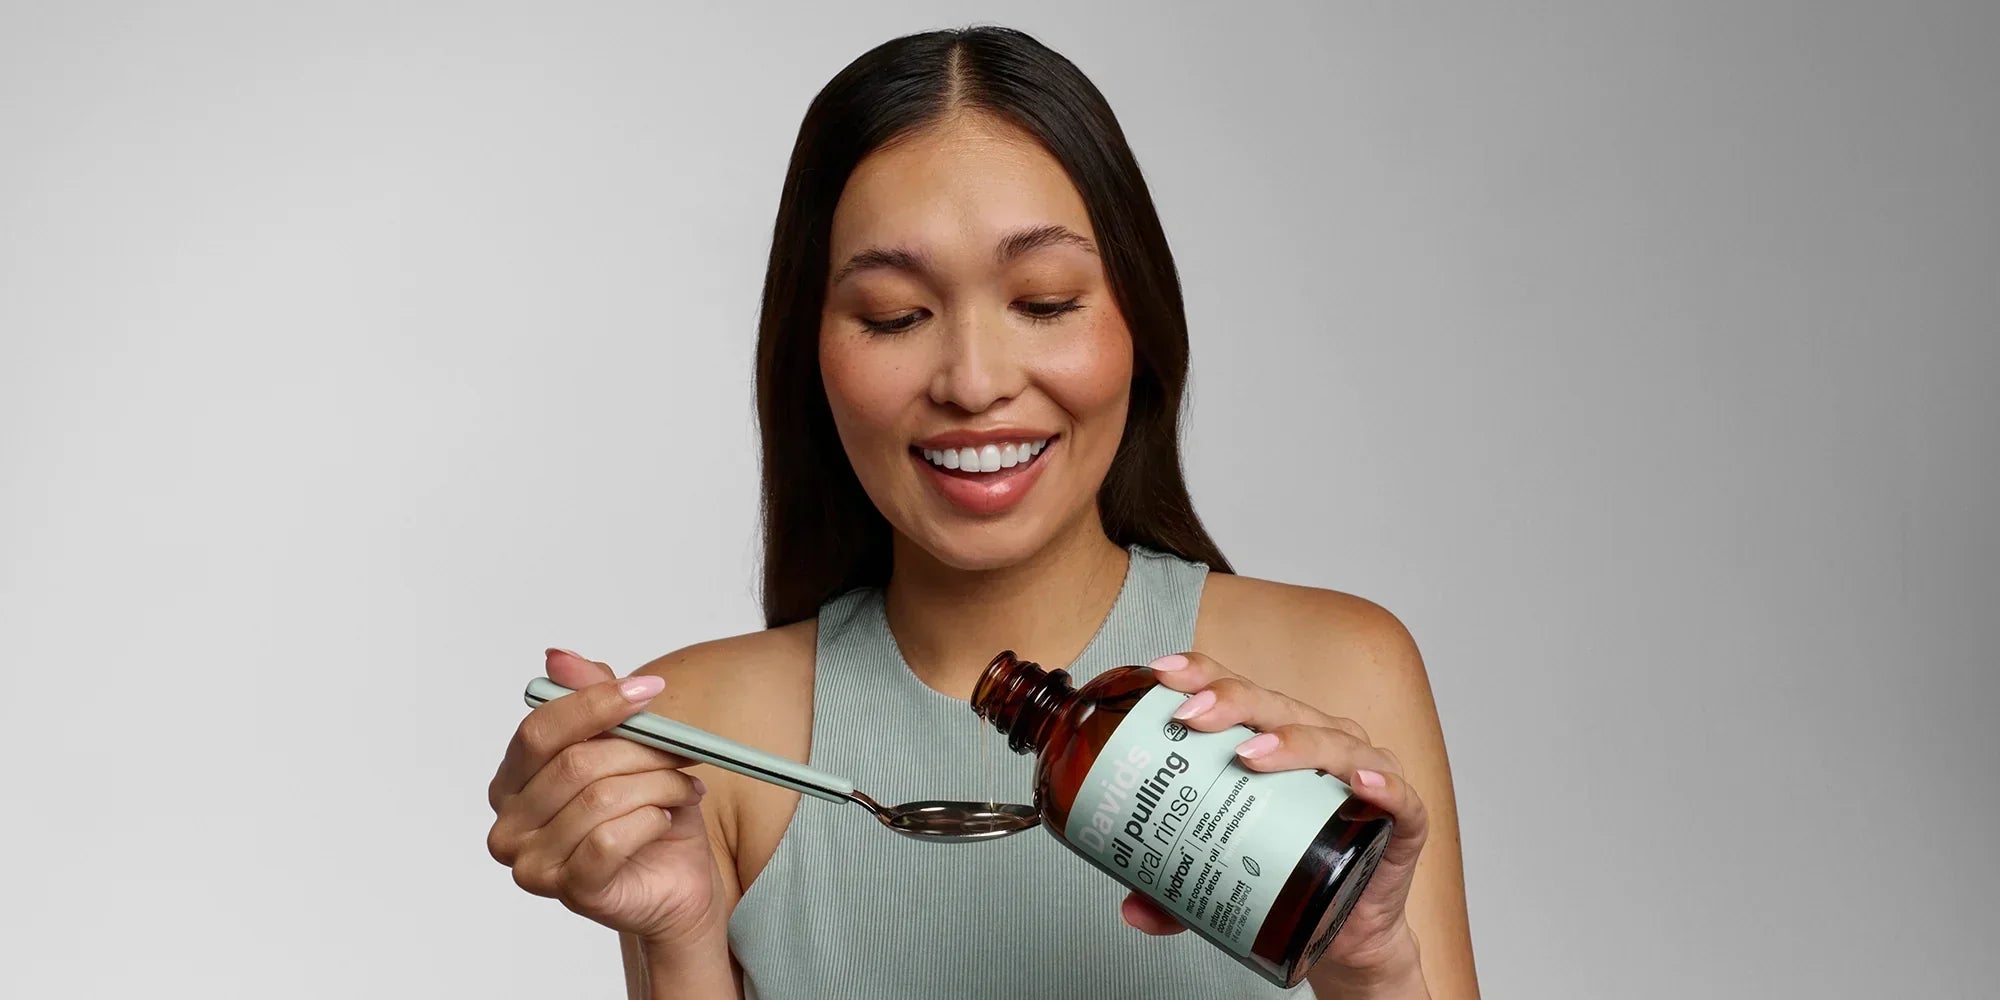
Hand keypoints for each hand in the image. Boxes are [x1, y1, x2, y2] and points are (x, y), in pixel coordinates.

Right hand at [486, 649, 724, 945]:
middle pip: (576, 764)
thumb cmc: (646, 810)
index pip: (539, 730)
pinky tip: (667, 819)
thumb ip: (591, 698)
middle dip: (642, 750)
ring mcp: (532, 865)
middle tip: (683, 749)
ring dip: (658, 786)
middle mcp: (510, 825)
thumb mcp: (626, 744)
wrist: (676, 878)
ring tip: (684, 788)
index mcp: (513, 782)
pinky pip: (611, 840)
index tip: (649, 690)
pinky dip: (652, 821)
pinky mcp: (570, 891)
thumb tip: (557, 657)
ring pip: (600, 800)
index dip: (595, 704)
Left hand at [1118, 651, 1429, 979]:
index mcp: (1276, 740)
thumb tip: (1132, 910)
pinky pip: (1399, 798)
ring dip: (1294, 743)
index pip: (1240, 691)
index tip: (1163, 673)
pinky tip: (1358, 785)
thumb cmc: (1287, 876)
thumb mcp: (1219, 880)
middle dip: (1232, 702)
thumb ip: (1174, 893)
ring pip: (1335, 742)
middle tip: (1191, 716)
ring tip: (1252, 756)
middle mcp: (1322, 744)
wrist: (1345, 933)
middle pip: (1278, 707)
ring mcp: (1366, 777)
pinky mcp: (1403, 821)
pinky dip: (1381, 787)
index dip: (1204, 674)